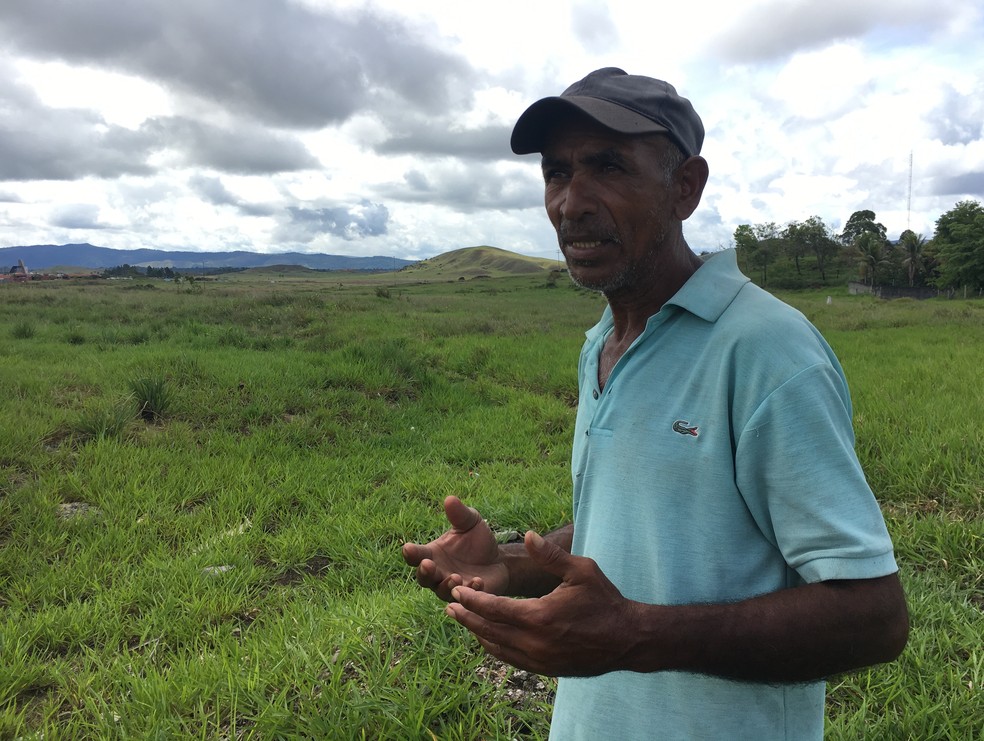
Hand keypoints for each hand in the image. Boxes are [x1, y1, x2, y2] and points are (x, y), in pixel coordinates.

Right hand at [402, 496, 508, 601]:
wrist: (499, 560)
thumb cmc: (478, 540)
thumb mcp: (471, 523)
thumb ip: (460, 514)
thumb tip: (450, 499)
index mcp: (433, 554)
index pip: (416, 555)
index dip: (411, 552)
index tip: (407, 548)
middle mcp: (437, 572)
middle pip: (423, 577)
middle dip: (424, 572)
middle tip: (428, 565)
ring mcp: (451, 587)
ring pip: (441, 591)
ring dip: (446, 584)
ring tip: (455, 577)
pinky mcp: (467, 597)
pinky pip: (464, 598)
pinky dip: (469, 591)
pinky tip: (477, 581)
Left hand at [444, 530, 633, 676]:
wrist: (627, 638)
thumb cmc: (604, 600)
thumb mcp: (581, 570)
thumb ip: (550, 555)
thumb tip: (527, 535)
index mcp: (539, 616)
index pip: (494, 609)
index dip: (472, 599)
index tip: (457, 589)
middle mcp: (534, 642)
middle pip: (489, 631)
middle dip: (467, 617)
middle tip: (450, 606)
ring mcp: (539, 660)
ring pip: (497, 648)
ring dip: (478, 634)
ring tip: (463, 619)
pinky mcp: (545, 669)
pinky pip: (511, 659)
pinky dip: (495, 647)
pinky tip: (489, 637)